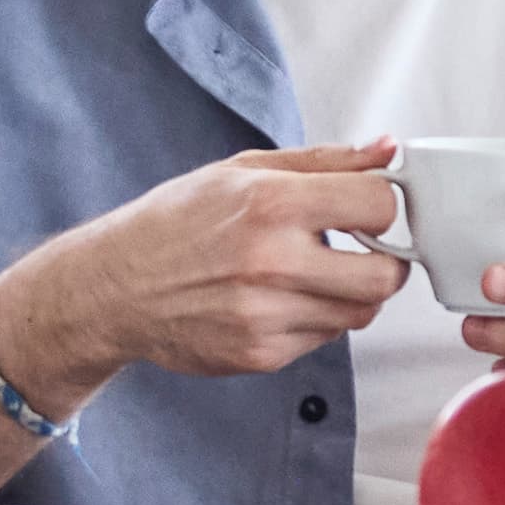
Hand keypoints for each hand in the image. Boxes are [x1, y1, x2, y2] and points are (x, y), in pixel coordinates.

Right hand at [10, 142, 416, 388]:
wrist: (117, 286)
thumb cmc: (177, 222)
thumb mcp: (242, 170)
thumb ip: (324, 161)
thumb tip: (386, 150)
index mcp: (271, 203)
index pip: (378, 205)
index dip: (382, 206)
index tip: (368, 210)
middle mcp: (272, 262)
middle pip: (384, 277)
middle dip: (386, 262)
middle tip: (366, 252)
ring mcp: (268, 315)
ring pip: (359, 313)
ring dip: (349, 293)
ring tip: (313, 273)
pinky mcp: (262, 354)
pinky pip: (323, 339)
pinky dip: (314, 318)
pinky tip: (280, 299)